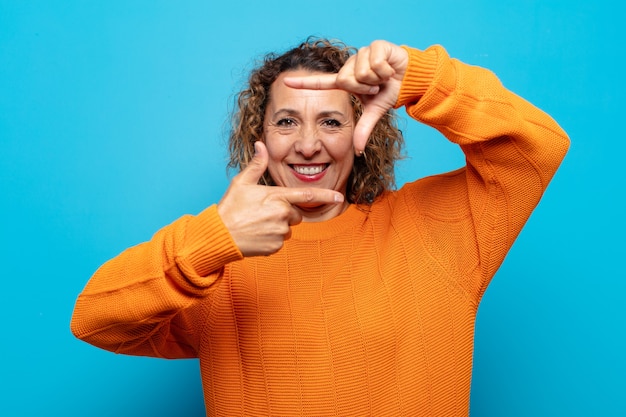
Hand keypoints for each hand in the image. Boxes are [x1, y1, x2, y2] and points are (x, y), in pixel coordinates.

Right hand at [217, 142, 343, 256]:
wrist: (220, 235)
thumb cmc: (230, 208)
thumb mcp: (241, 182)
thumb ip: (256, 165)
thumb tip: (260, 145)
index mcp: (277, 197)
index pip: (308, 195)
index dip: (326, 196)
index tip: (339, 197)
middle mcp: (282, 214)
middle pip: (296, 214)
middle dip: (285, 212)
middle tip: (264, 212)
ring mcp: (280, 232)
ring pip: (288, 228)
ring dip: (278, 226)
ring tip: (258, 223)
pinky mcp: (275, 247)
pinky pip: (280, 241)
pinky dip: (271, 238)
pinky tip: (257, 234)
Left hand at [283, 40, 408, 153]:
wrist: (410, 79)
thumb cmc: (389, 92)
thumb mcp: (374, 112)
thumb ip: (363, 129)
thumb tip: (358, 151)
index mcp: (347, 81)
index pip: (321, 83)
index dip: (304, 83)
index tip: (285, 82)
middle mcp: (350, 66)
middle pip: (345, 80)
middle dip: (364, 88)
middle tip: (376, 87)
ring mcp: (361, 54)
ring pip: (360, 72)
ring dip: (376, 79)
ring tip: (383, 77)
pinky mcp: (374, 46)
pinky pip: (374, 63)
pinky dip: (385, 71)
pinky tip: (389, 68)